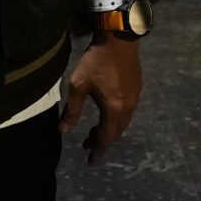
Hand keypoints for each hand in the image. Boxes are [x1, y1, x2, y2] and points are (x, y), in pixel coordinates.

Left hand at [59, 35, 141, 160]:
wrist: (119, 38)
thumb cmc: (96, 61)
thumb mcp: (78, 85)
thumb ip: (72, 110)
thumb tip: (63, 131)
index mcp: (114, 109)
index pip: (106, 137)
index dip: (98, 150)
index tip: (90, 161)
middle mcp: (128, 107)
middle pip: (116, 132)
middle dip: (102, 141)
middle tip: (87, 144)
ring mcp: (135, 98)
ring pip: (122, 123)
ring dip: (109, 130)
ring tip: (94, 131)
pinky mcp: (137, 89)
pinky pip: (127, 112)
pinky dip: (116, 119)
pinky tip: (107, 114)